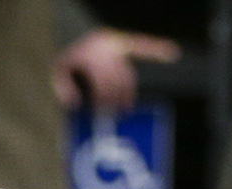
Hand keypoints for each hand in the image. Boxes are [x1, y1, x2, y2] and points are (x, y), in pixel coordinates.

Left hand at [52, 28, 181, 111]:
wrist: (76, 31)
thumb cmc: (71, 56)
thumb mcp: (59, 69)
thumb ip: (62, 87)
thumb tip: (73, 104)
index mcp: (90, 54)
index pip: (102, 80)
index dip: (103, 97)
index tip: (102, 110)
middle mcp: (106, 49)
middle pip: (116, 79)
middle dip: (116, 98)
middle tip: (115, 113)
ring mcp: (117, 45)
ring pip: (128, 73)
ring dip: (128, 92)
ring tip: (126, 107)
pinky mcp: (127, 41)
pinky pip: (144, 45)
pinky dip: (158, 48)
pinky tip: (172, 52)